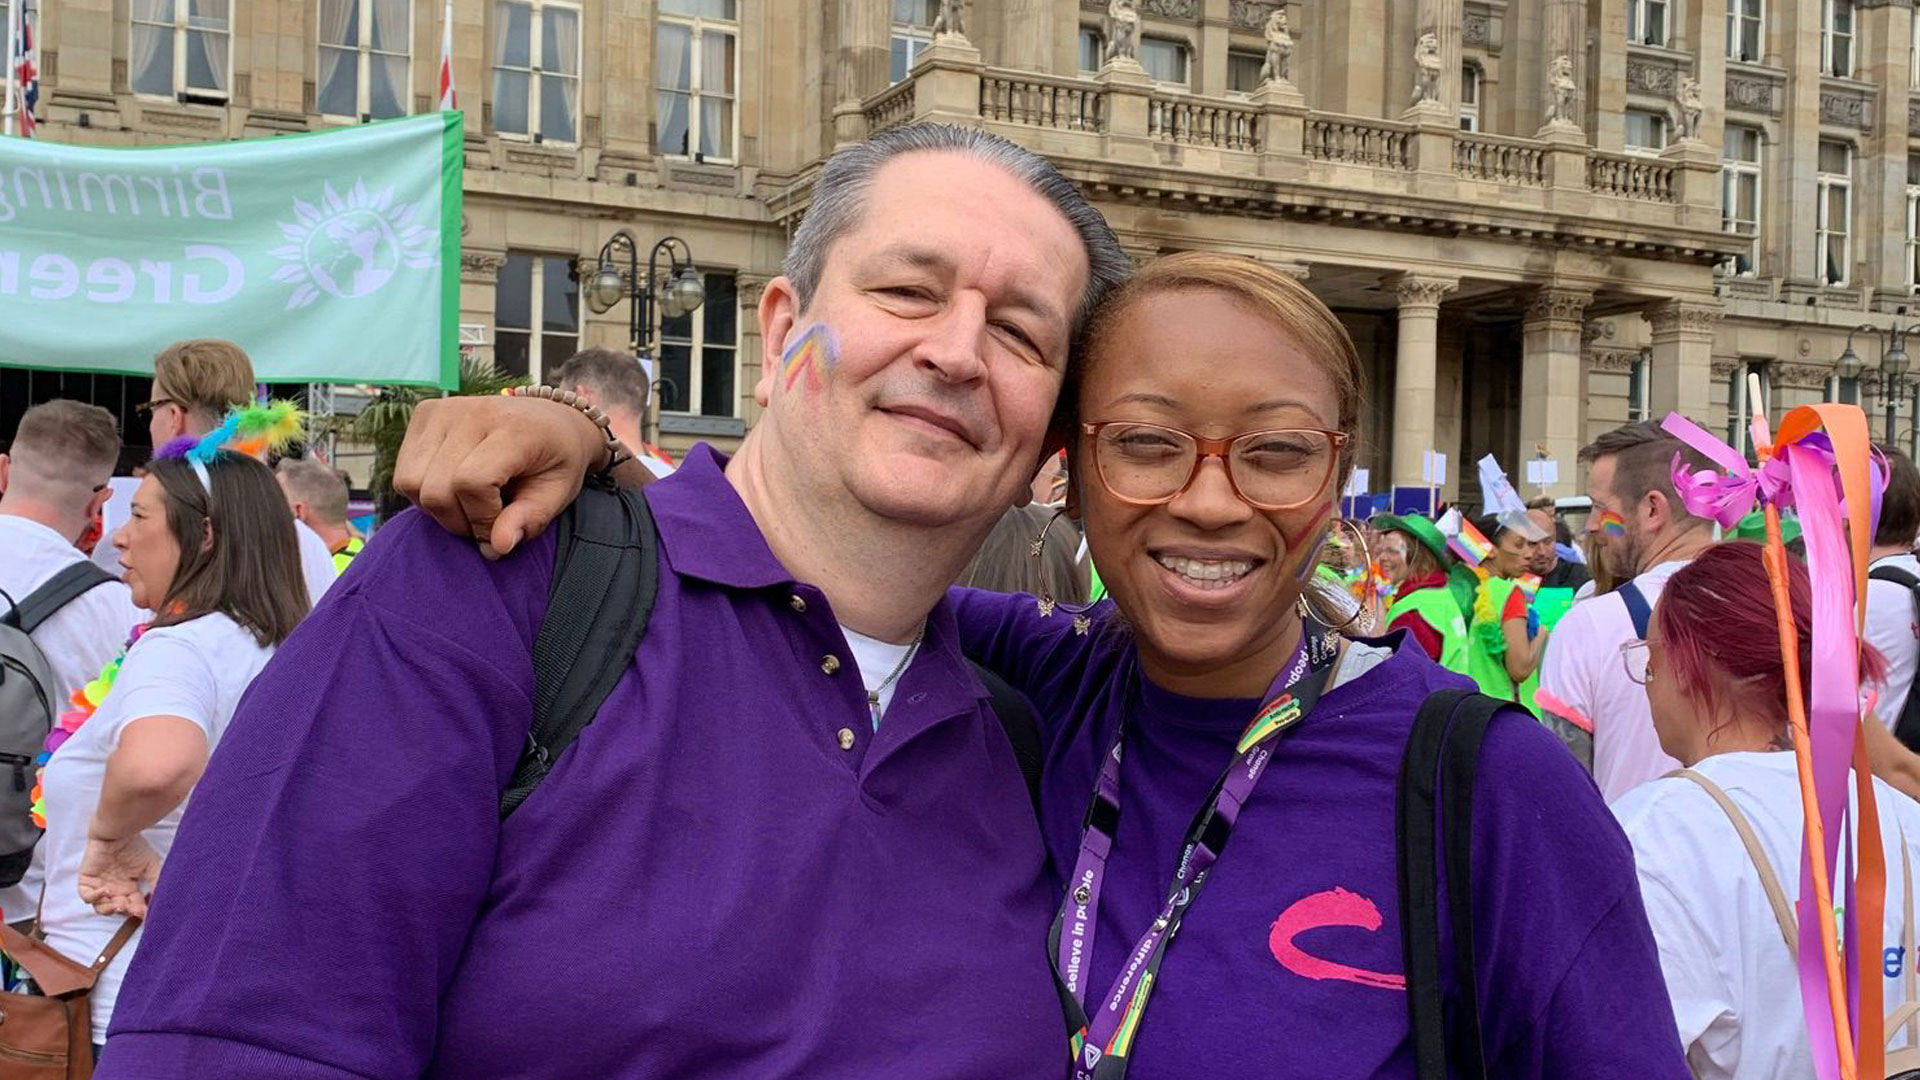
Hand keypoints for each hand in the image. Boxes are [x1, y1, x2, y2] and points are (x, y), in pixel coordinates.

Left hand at [78, 833, 162, 917]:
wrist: (119, 832)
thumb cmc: (136, 846)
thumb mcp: (152, 866)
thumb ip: (155, 883)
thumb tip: (160, 903)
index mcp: (129, 888)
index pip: (133, 906)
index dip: (139, 912)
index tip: (146, 913)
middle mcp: (114, 890)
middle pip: (117, 910)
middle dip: (125, 912)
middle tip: (132, 909)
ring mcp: (99, 886)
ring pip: (100, 908)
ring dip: (109, 909)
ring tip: (119, 903)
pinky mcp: (87, 881)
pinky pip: (87, 896)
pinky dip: (95, 897)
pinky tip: (107, 890)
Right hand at [393, 396, 601, 557]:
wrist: (551, 418)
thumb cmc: (556, 459)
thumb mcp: (558, 493)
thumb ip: (529, 519)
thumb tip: (496, 547)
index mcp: (513, 429)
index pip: (471, 482)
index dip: (480, 519)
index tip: (500, 531)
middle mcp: (473, 412)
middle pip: (436, 489)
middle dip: (459, 522)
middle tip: (484, 525)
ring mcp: (443, 409)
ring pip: (410, 482)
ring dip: (437, 509)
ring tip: (469, 506)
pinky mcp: (424, 413)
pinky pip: (403, 471)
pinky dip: (423, 491)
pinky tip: (453, 488)